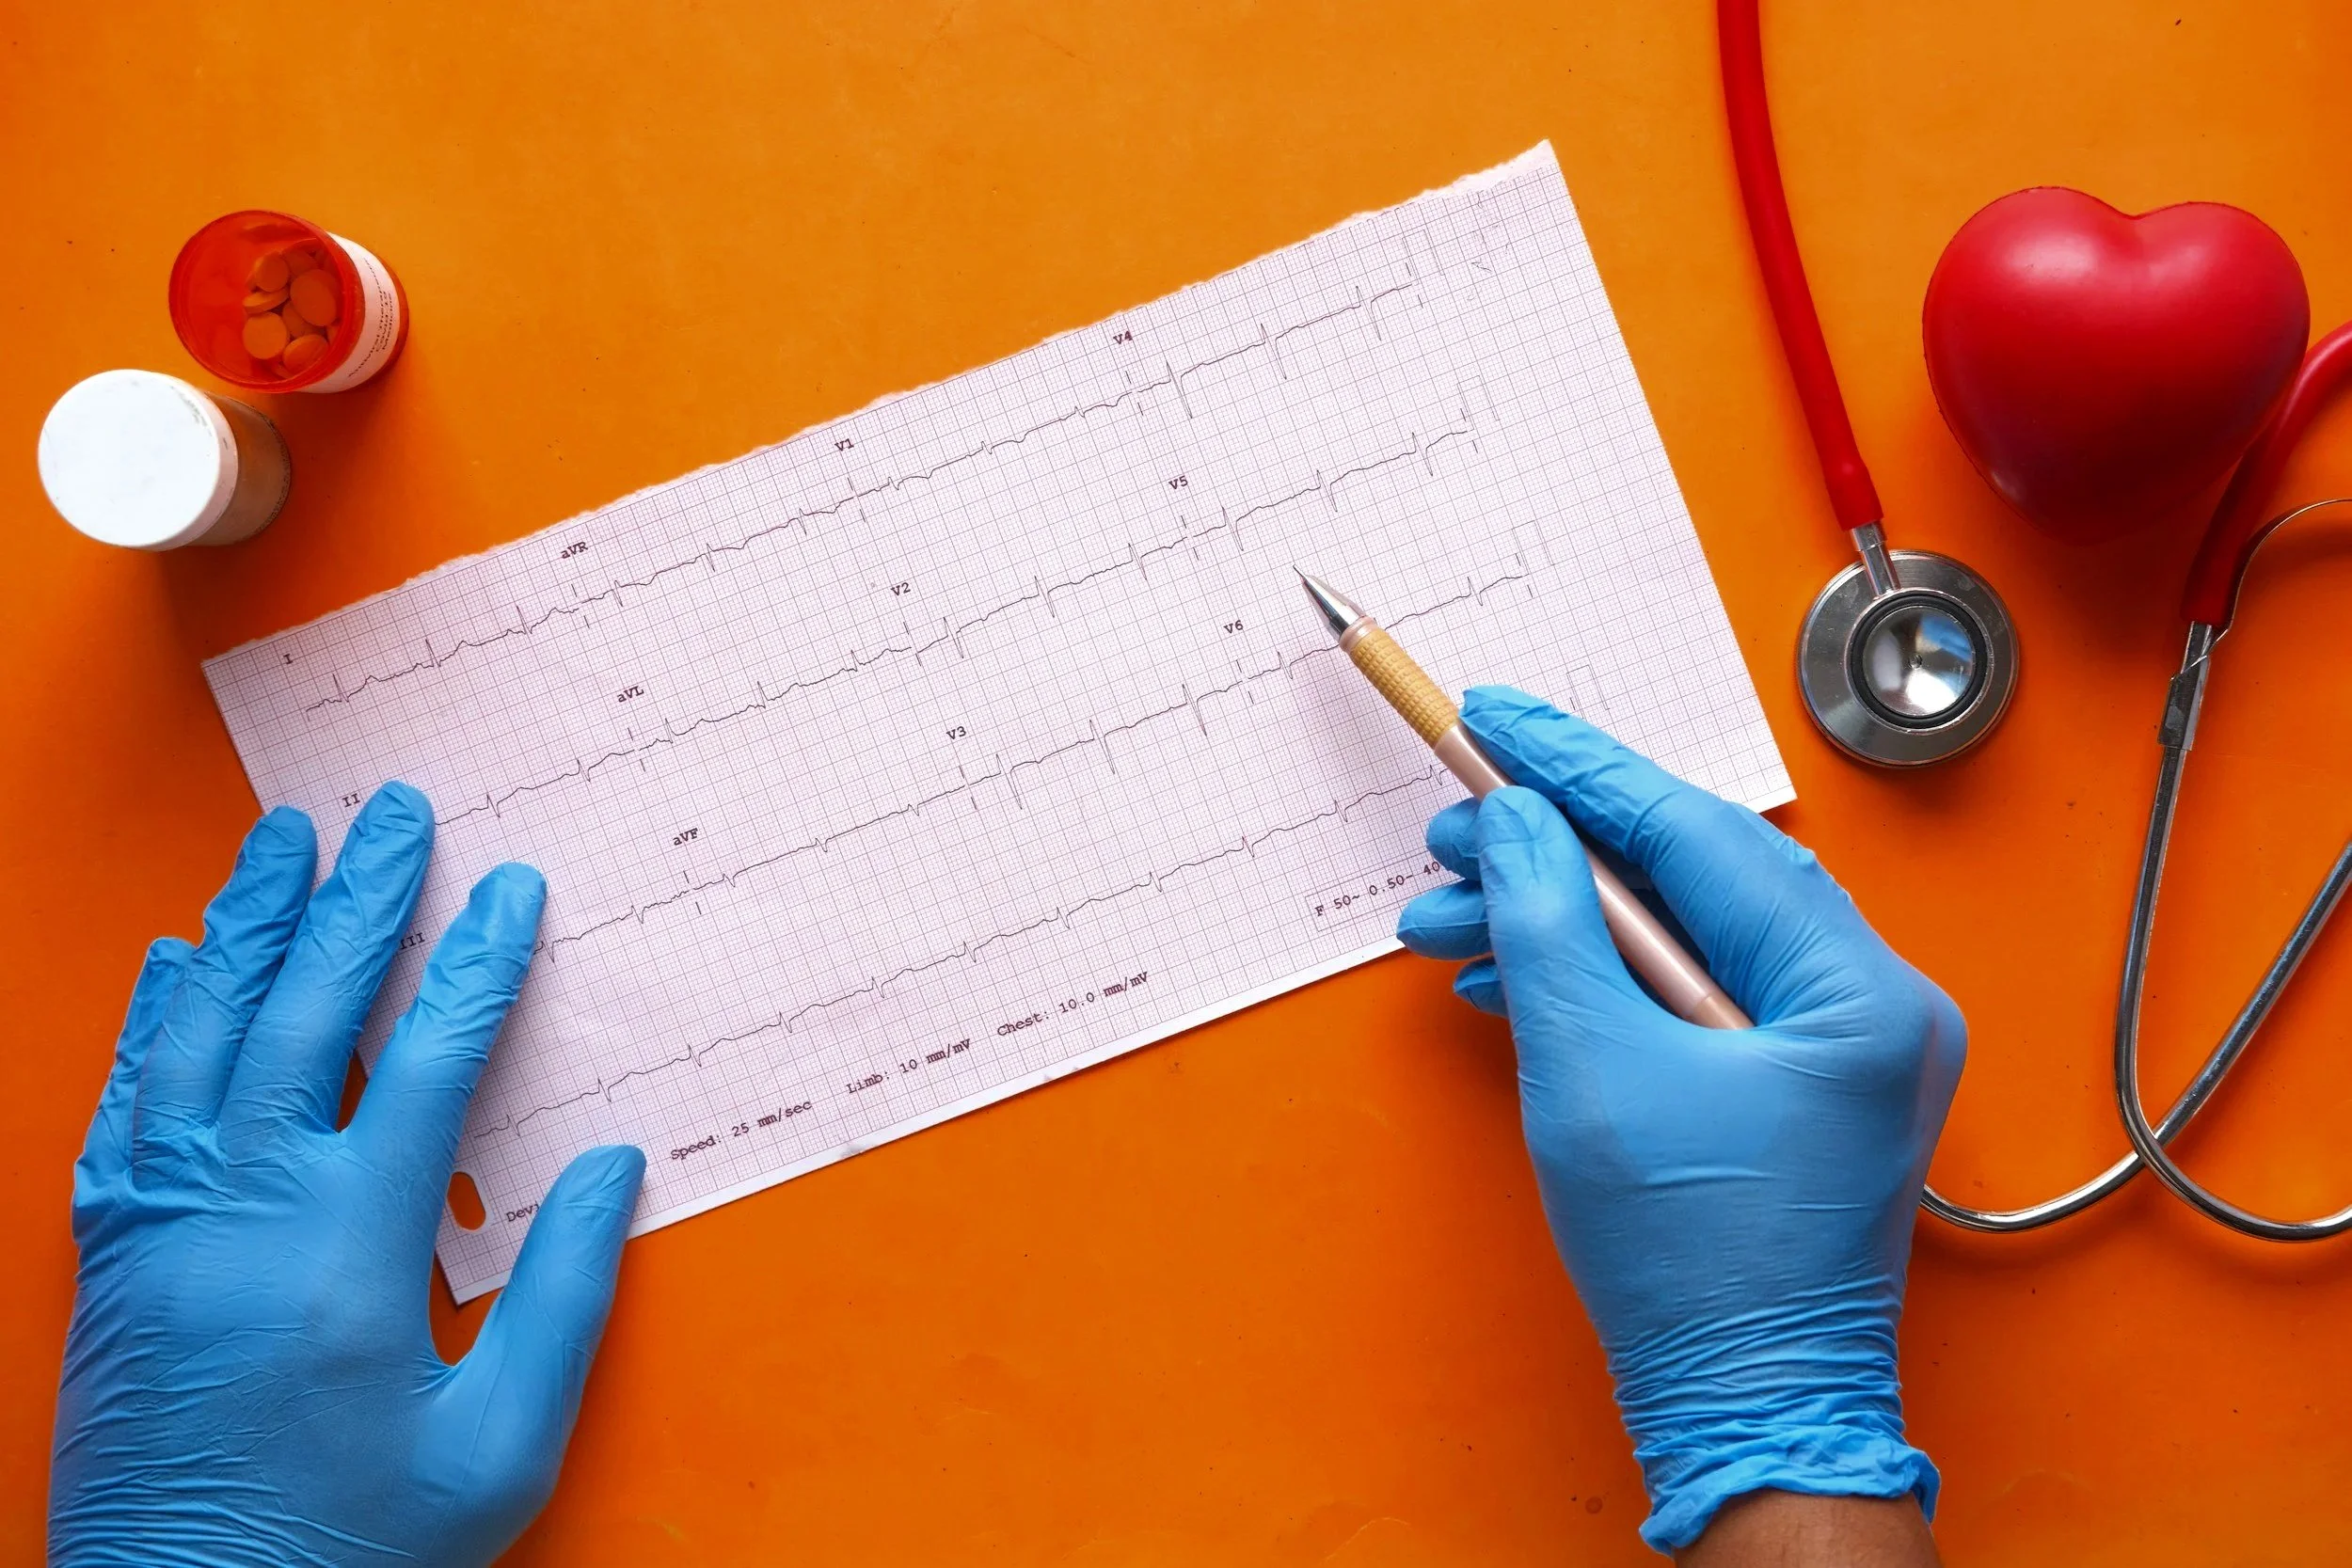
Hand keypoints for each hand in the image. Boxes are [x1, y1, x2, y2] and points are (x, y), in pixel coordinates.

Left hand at [50, 786, 645, 1566]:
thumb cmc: (352, 1549)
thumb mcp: (497, 1448)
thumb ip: (561, 1296)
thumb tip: (608, 1165)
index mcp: (349, 1251)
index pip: (424, 1063)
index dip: (475, 965)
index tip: (511, 889)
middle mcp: (241, 1214)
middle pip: (302, 1016)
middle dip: (357, 903)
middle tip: (391, 814)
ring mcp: (160, 1229)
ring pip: (200, 1038)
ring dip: (247, 927)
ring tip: (282, 840)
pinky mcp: (111, 1260)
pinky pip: (125, 1109)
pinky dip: (153, 1022)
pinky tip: (178, 964)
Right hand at [1396, 688, 1962, 1554]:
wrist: (1744, 1415)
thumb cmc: (1691, 1270)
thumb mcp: (1591, 1072)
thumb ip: (1549, 923)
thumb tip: (1516, 820)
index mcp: (1858, 992)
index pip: (1700, 832)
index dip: (1581, 767)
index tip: (1497, 716)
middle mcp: (1872, 1003)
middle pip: (1693, 872)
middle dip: (1555, 849)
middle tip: (1449, 830)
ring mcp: (1840, 1047)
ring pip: (1682, 932)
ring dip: (1560, 918)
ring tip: (1449, 915)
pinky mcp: (1797, 1083)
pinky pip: (1689, 990)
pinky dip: (1598, 977)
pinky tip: (1510, 973)